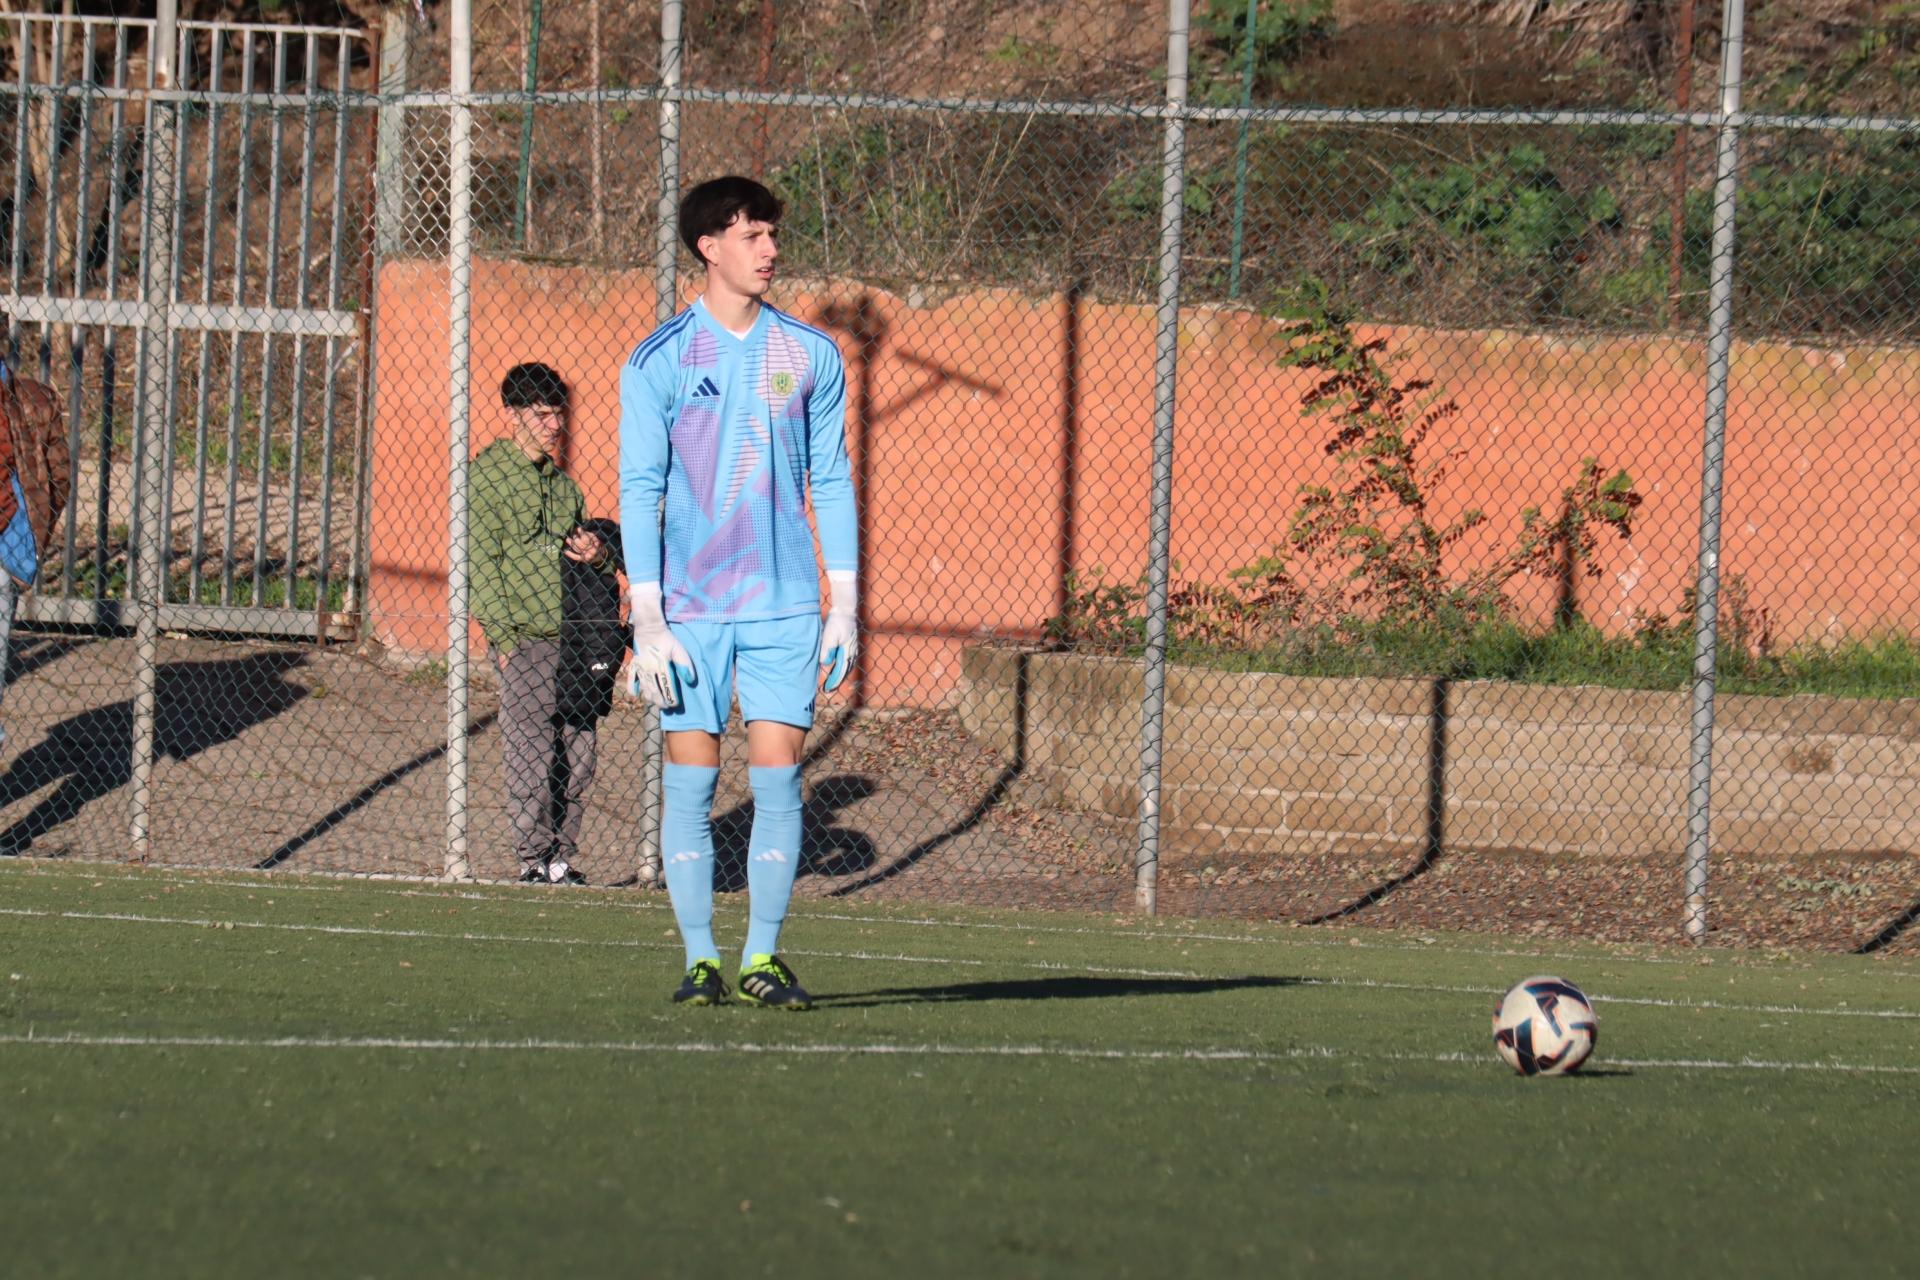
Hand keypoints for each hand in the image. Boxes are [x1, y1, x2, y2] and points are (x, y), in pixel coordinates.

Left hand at [563, 529, 603, 563]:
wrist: (600, 556)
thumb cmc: (596, 545)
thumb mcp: (595, 538)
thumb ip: (588, 534)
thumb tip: (579, 530)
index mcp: (595, 545)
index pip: (586, 539)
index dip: (582, 533)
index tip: (579, 529)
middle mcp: (591, 551)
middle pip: (580, 544)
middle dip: (576, 539)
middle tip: (575, 536)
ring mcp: (587, 556)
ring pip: (577, 549)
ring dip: (571, 544)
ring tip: (567, 539)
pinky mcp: (583, 559)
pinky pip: (576, 557)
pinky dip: (570, 554)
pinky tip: (565, 551)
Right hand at [627, 583, 695, 708]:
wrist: (649, 627)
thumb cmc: (667, 638)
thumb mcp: (679, 649)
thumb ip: (684, 665)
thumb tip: (690, 680)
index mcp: (662, 667)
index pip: (667, 688)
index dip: (671, 698)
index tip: (675, 704)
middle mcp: (649, 670)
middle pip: (654, 692)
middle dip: (661, 702)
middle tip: (667, 706)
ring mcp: (640, 668)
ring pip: (643, 688)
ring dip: (650, 698)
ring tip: (656, 702)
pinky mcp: (634, 665)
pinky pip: (631, 680)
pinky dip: (633, 688)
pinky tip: (637, 694)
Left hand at [819, 570, 857, 692]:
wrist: (845, 612)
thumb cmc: (837, 623)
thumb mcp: (829, 635)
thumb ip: (827, 650)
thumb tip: (824, 664)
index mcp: (847, 653)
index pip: (840, 672)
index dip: (833, 682)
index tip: (826, 689)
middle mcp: (851, 654)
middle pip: (844, 672)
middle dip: (836, 682)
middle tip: (827, 690)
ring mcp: (852, 650)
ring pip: (845, 668)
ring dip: (838, 676)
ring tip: (831, 683)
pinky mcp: (849, 647)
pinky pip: (845, 662)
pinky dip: (840, 668)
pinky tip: (835, 669)